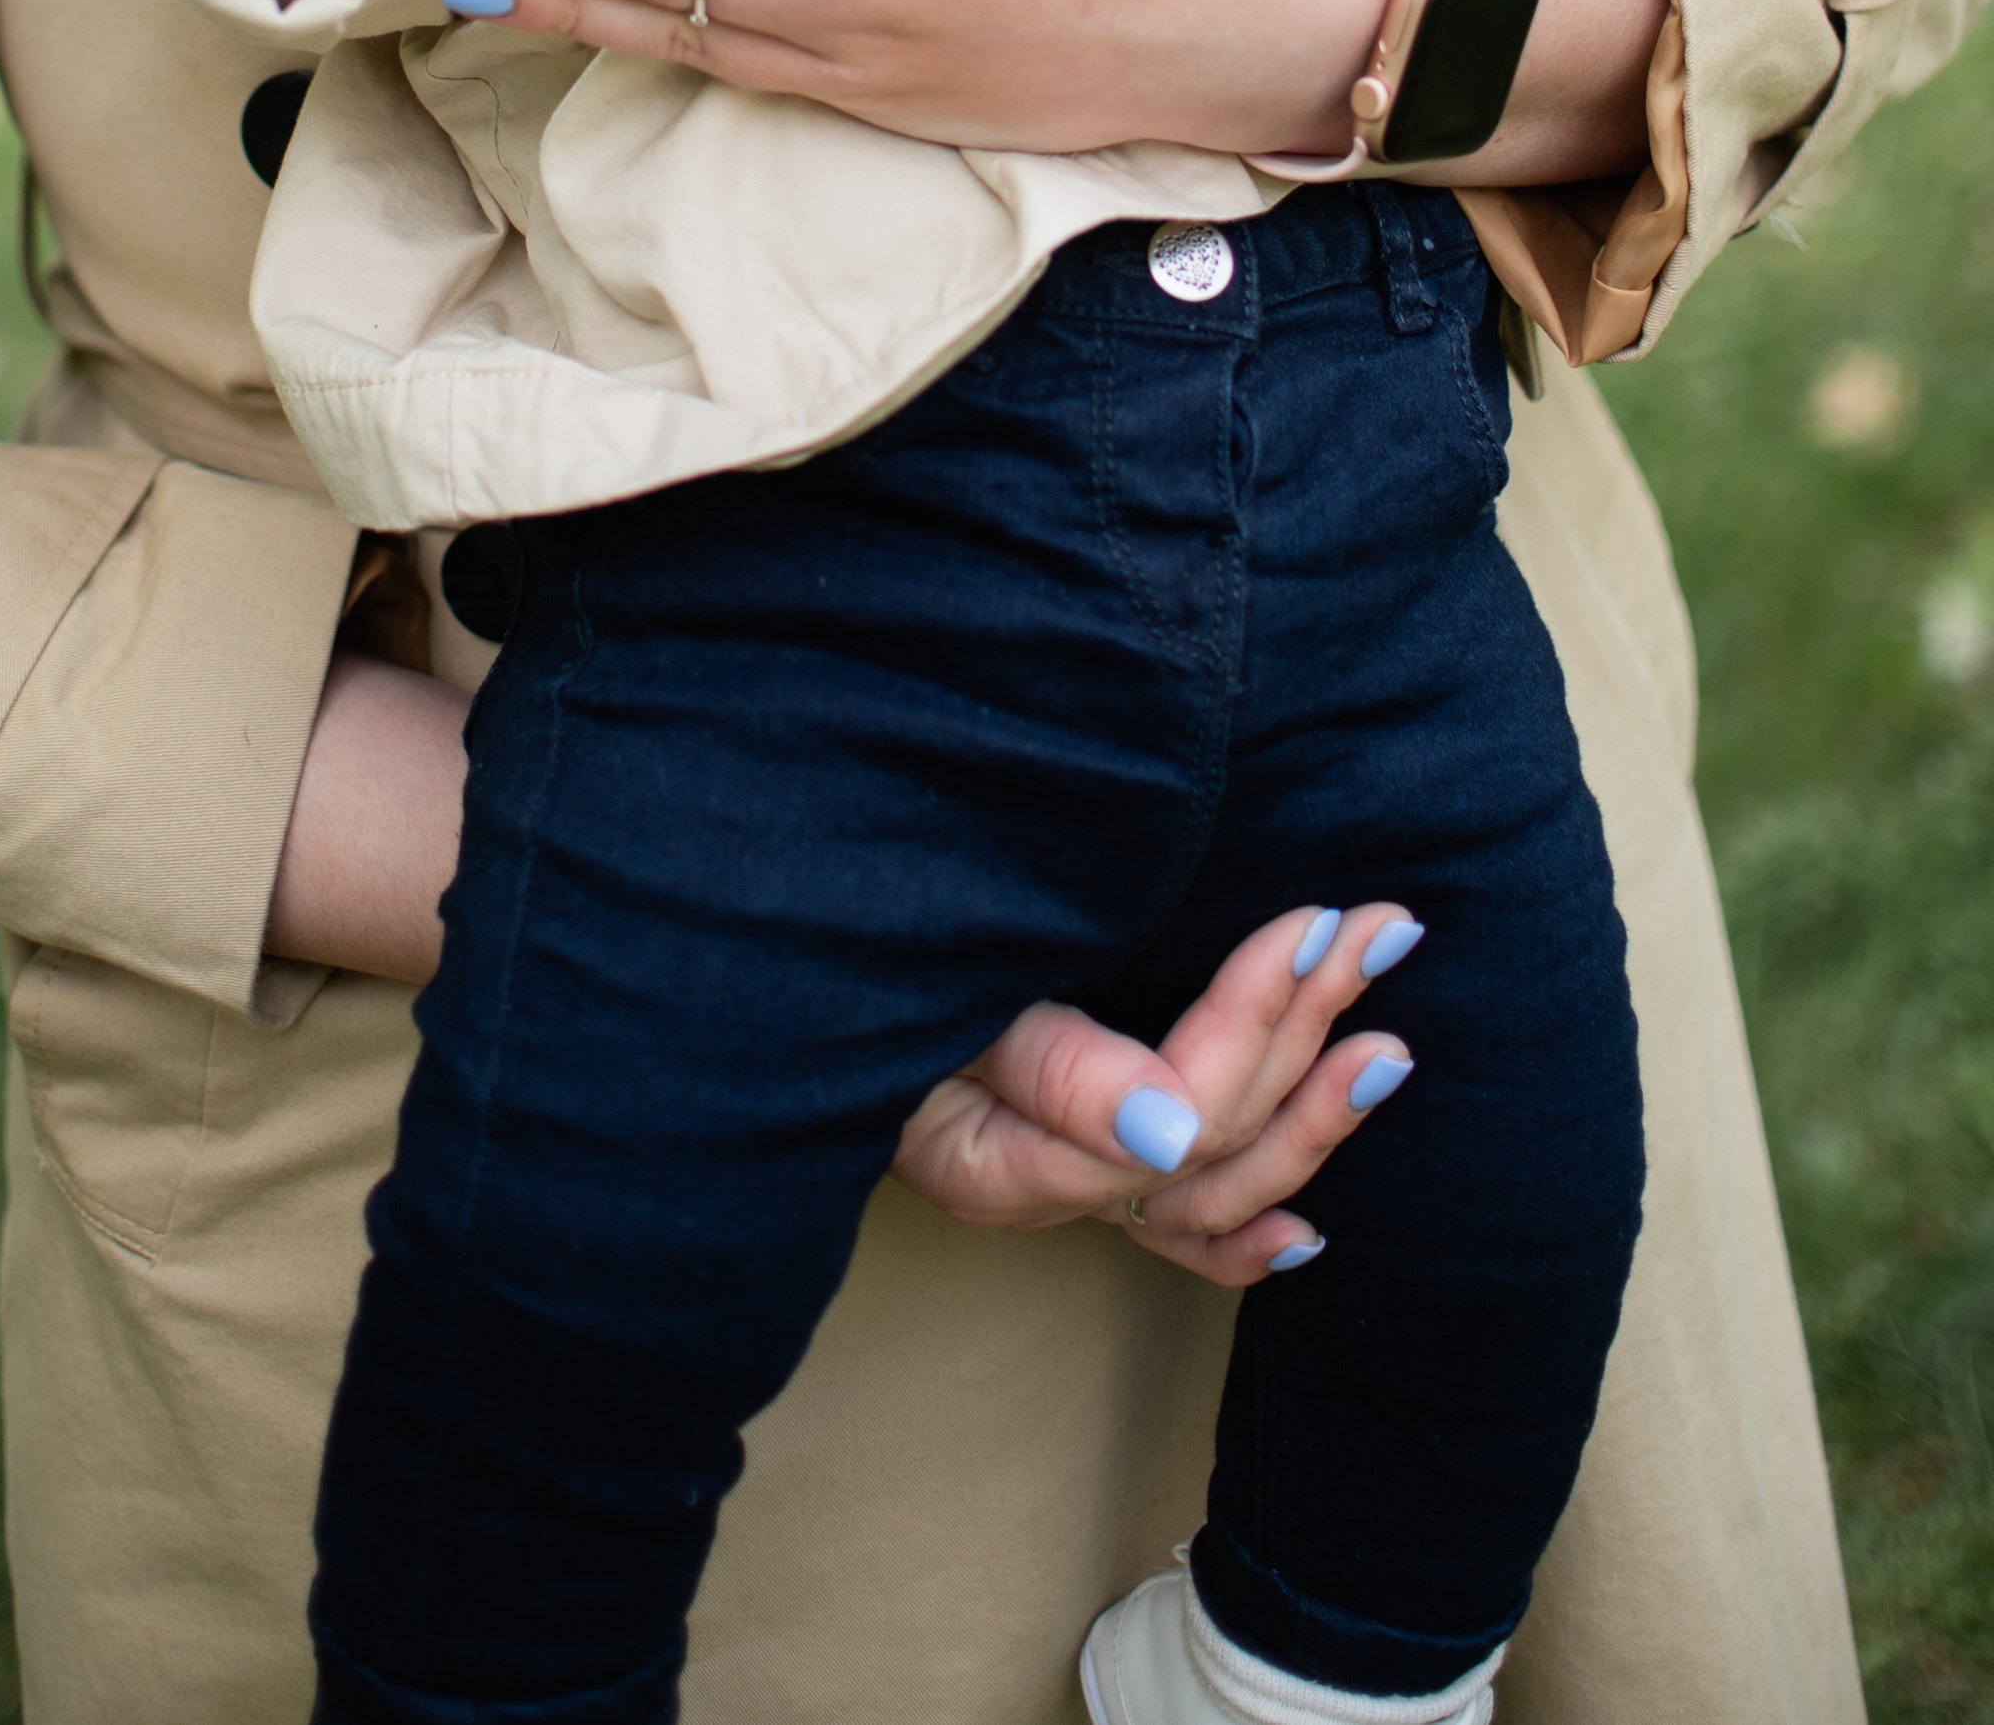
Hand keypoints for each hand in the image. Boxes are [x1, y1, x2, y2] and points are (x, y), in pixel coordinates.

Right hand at [890, 905, 1423, 1286]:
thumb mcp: (933, 997)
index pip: (1167, 1110)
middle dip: (1302, 1034)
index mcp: (995, 1158)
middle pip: (1206, 1144)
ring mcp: (1063, 1190)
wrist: (766, 967)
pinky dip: (1248, 1234)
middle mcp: (1040, 1193)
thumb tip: (1169, 1126)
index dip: (1253, 1018)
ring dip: (1310, 1115)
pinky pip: (1173, 1230)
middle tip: (1381, 932)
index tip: (1317, 921)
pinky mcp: (1077, 1172)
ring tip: (1388, 1042)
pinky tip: (1312, 1231)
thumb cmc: (845, 953)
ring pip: (1210, 1189)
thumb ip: (1046, 1063)